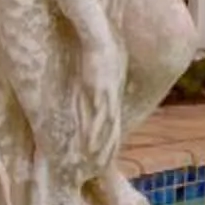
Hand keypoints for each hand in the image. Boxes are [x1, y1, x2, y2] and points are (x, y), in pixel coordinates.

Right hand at [72, 28, 121, 163]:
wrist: (100, 38)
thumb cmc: (101, 47)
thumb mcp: (103, 64)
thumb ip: (99, 76)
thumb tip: (98, 79)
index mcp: (113, 93)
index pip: (114, 120)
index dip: (112, 137)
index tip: (109, 151)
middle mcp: (112, 98)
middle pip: (113, 129)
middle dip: (110, 148)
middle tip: (105, 166)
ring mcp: (106, 97)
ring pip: (106, 128)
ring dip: (102, 146)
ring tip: (98, 164)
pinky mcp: (98, 94)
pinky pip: (96, 118)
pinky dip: (94, 133)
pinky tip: (91, 147)